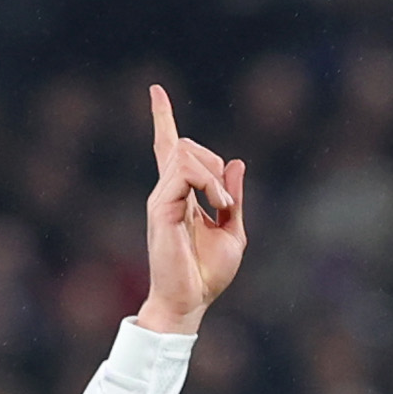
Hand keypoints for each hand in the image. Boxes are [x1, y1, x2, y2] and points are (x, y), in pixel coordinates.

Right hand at [136, 84, 245, 334]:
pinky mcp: (161, 207)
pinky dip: (209, 184)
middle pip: (183, 145)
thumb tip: (236, 163)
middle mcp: (166, 192)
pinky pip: (186, 171)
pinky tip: (217, 206)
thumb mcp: (232, 232)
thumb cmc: (206, 275)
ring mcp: (161, 198)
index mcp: (180, 196)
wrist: (189, 302)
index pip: (167, 149)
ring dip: (213, 176)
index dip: (162, 119)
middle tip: (226, 201)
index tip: (155, 91)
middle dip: (213, 162)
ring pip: (185, 153)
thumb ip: (233, 198)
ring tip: (222, 206)